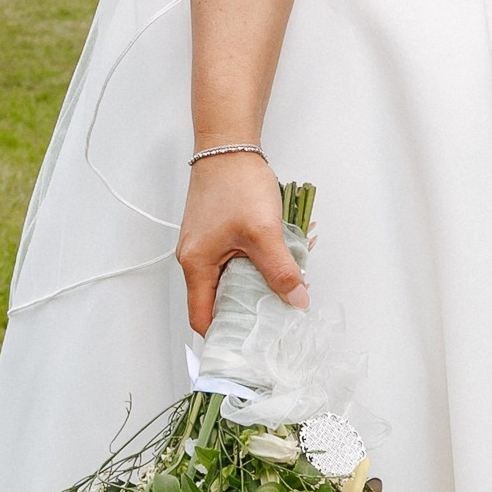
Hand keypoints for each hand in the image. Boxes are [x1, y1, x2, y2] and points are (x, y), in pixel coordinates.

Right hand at [176, 150, 306, 332]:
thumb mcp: (264, 233)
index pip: (202, 317)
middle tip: (275, 318)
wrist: (229, 145)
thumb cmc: (237, 184)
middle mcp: (194, 259)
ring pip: (229, 280)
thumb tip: (297, 302)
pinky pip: (234, 261)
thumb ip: (280, 271)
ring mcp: (204, 245)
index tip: (249, 346)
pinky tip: (277, 260)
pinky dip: (254, 265)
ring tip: (282, 287)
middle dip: (247, 310)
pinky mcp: (216, 233)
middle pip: (217, 301)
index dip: (224, 336)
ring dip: (255, 284)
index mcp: (196, 265)